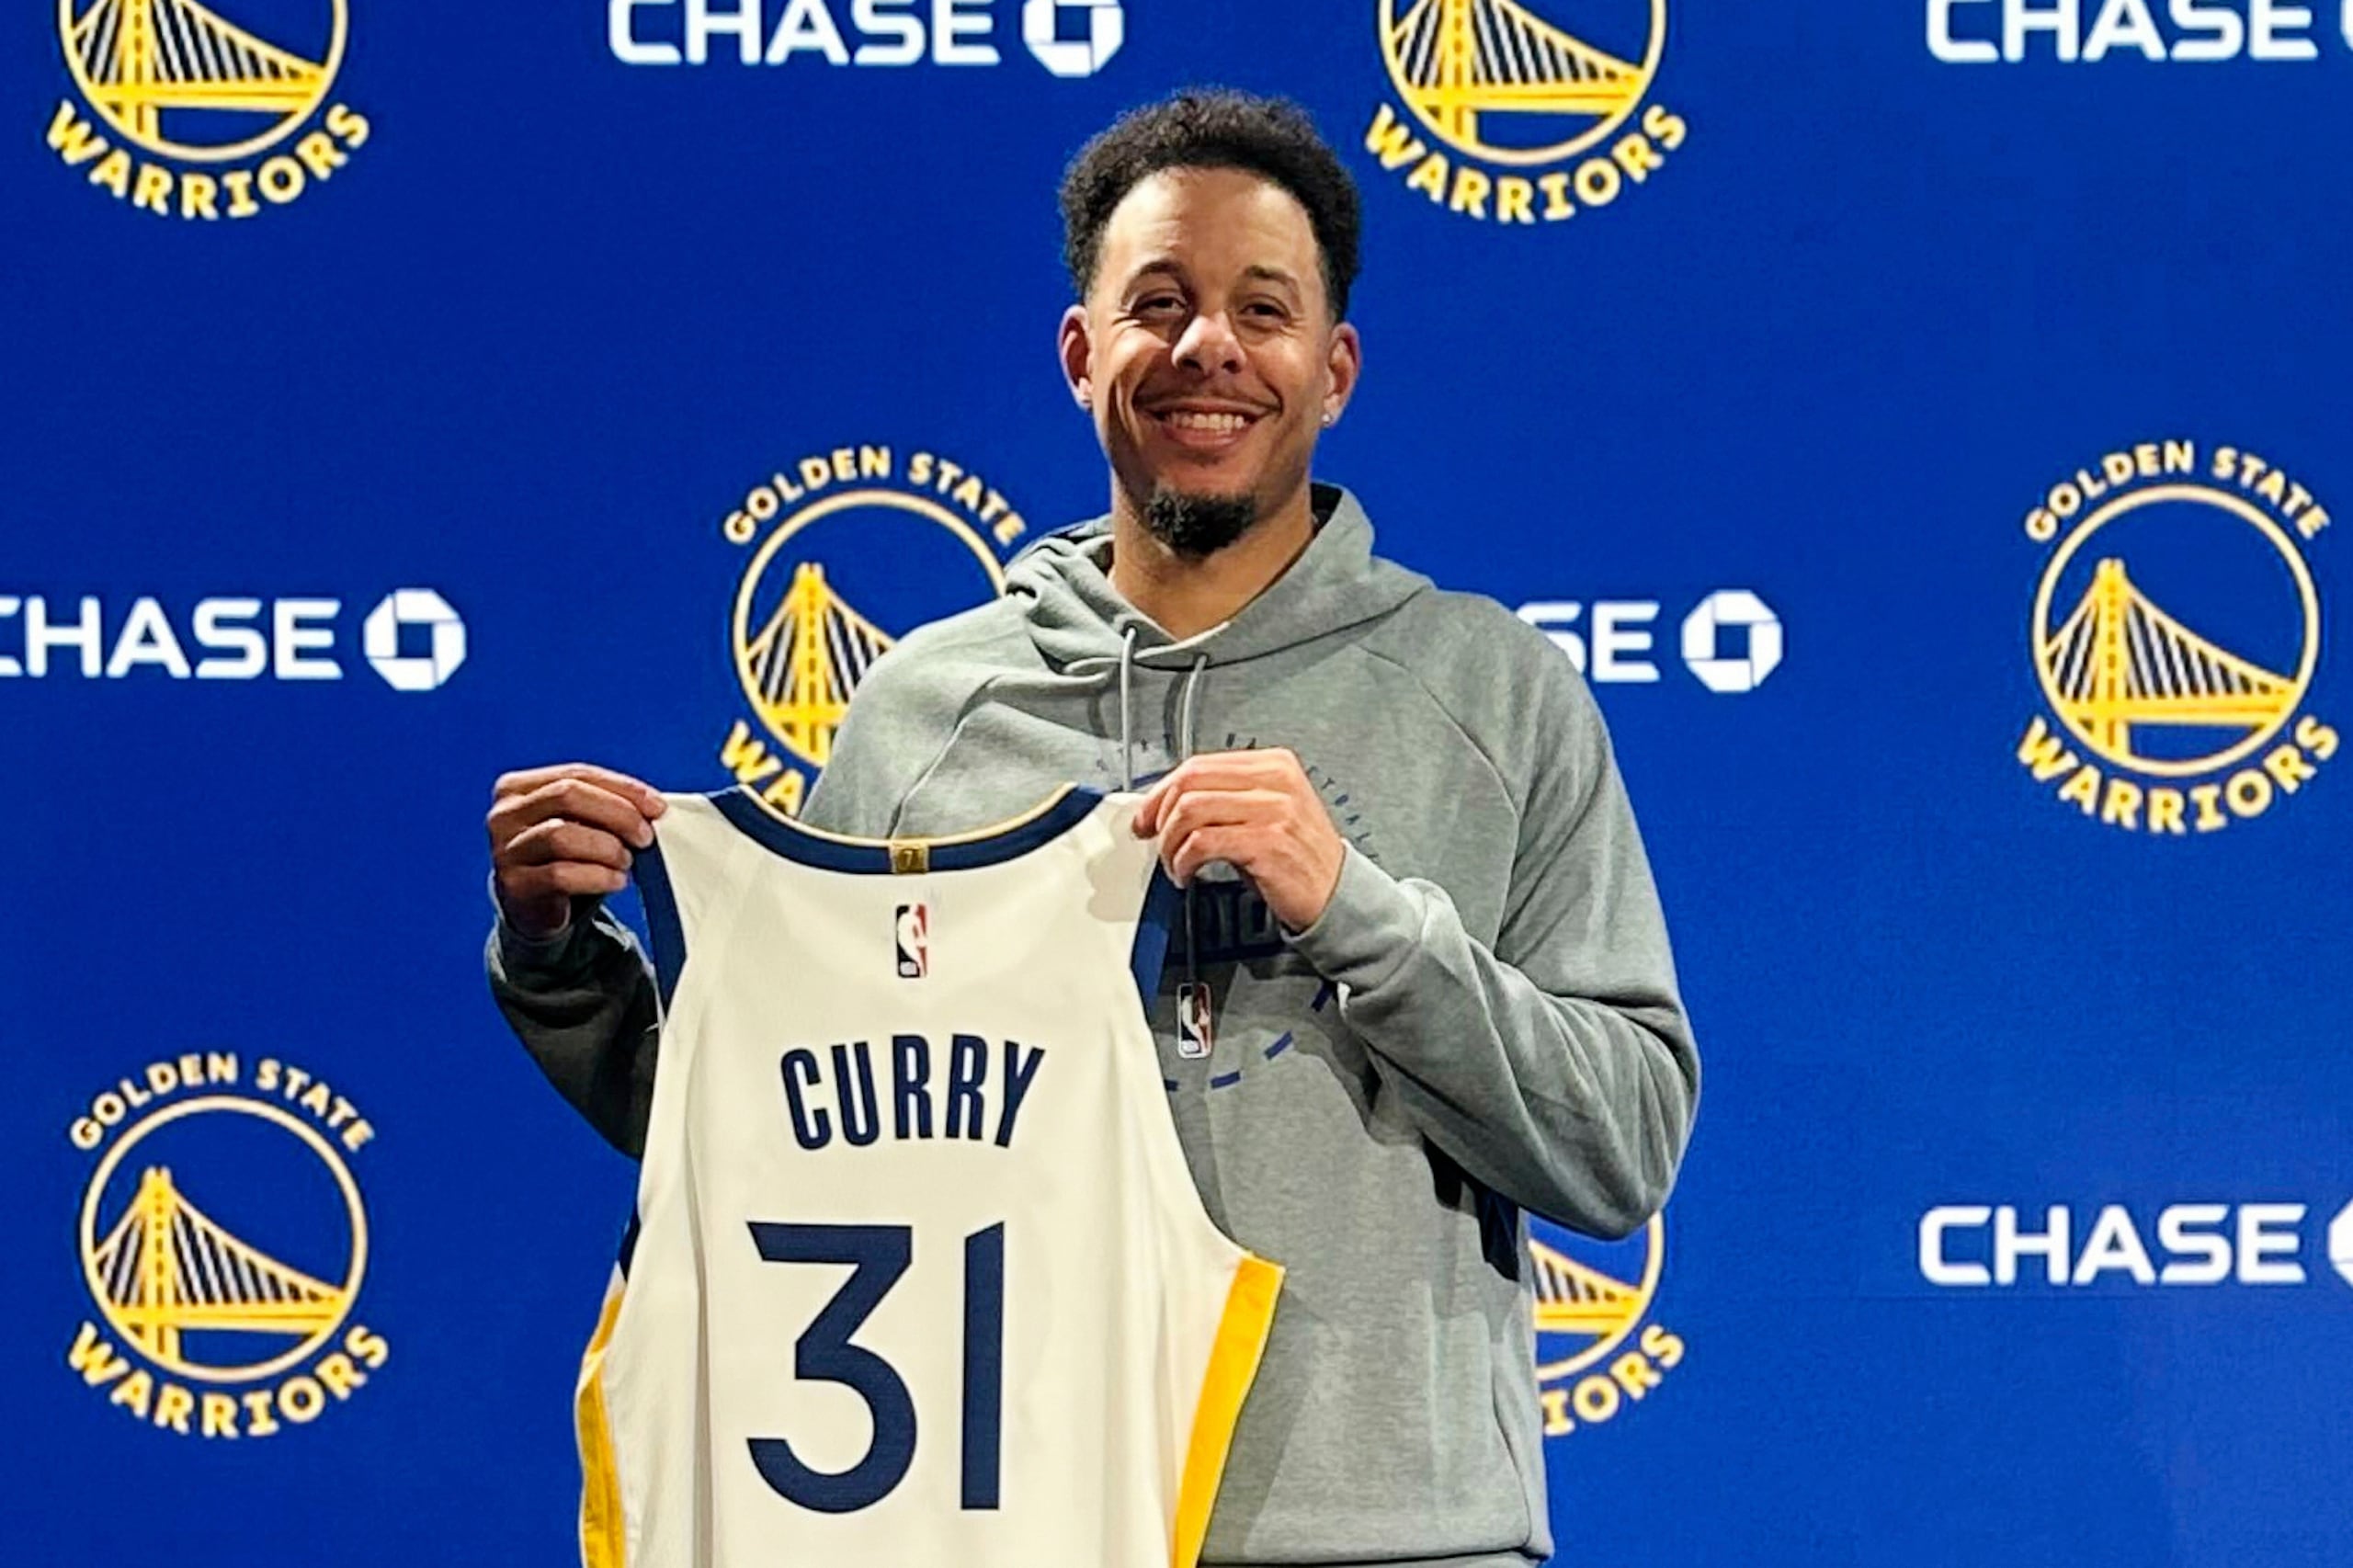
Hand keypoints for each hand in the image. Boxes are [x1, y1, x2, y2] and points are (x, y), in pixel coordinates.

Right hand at [487, 764, 666, 939]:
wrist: (534, 904)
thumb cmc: (562, 854)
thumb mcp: (576, 821)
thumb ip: (602, 804)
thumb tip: (653, 806)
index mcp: (518, 787)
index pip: (577, 774)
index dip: (622, 788)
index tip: (657, 806)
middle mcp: (504, 814)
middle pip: (567, 796)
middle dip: (618, 814)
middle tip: (645, 836)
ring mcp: (505, 850)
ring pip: (562, 836)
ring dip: (607, 848)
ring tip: (626, 861)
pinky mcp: (513, 885)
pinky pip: (560, 875)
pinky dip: (598, 876)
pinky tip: (616, 880)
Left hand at [1132, 749, 1344, 931]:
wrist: (1337, 894)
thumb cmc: (1298, 857)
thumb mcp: (1267, 812)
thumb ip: (1225, 798)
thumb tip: (1168, 803)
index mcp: (1274, 764)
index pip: (1200, 763)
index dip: (1162, 790)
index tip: (1148, 814)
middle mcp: (1275, 780)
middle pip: (1191, 780)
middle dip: (1159, 812)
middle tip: (1152, 838)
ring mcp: (1274, 809)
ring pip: (1190, 809)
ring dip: (1170, 842)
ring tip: (1174, 862)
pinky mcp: (1267, 842)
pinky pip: (1202, 842)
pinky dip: (1183, 860)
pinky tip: (1186, 874)